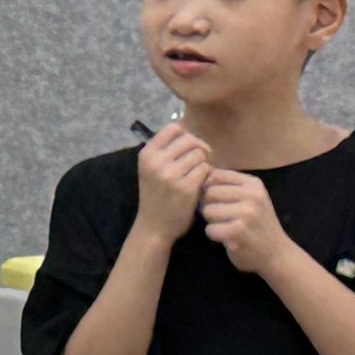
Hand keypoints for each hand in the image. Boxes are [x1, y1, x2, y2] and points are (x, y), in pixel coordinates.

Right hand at [134, 123, 211, 241]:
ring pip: (199, 154)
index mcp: (147, 155)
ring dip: (204, 163)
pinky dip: (207, 175)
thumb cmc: (155, 196)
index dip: (186, 134)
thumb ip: (165, 151)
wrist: (154, 227)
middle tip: (200, 161)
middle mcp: (156, 162)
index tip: (189, 147)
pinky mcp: (186, 188)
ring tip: (198, 175)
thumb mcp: (151, 170)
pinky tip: (201, 184)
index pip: (173, 128)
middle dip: (199, 148)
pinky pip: (205, 169)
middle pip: (189, 140)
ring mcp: (170, 175)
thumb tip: (188, 130)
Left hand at [200, 168, 291, 276]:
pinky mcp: (238, 232)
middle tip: (220, 216)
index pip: (217, 175)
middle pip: (209, 192)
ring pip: (207, 210)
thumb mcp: (252, 198)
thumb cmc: (259, 224)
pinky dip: (214, 235)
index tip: (216, 199)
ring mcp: (246, 214)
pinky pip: (210, 229)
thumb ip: (232, 186)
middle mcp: (252, 196)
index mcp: (254, 184)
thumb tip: (203, 173)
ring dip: (211, 221)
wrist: (276, 252)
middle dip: (208, 205)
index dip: (209, 187)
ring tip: (225, 225)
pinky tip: (226, 236)